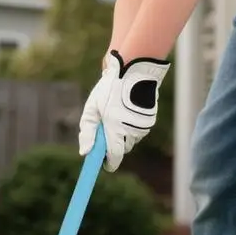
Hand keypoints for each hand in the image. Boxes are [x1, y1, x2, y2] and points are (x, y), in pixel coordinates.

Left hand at [79, 50, 169, 171]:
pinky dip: (131, 124)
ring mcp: (143, 126)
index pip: (114, 157)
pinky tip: (126, 109)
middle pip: (122, 148)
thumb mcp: (92, 108)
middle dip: (113, 143)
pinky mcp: (150, 120)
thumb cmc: (109, 89)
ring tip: (116, 112)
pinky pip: (138, 129)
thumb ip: (88, 132)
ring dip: (123, 133)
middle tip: (105, 129)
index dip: (108, 163)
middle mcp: (132, 131)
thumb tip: (85, 153)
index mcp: (116, 130)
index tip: (102, 164)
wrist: (134, 70)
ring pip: (130, 138)